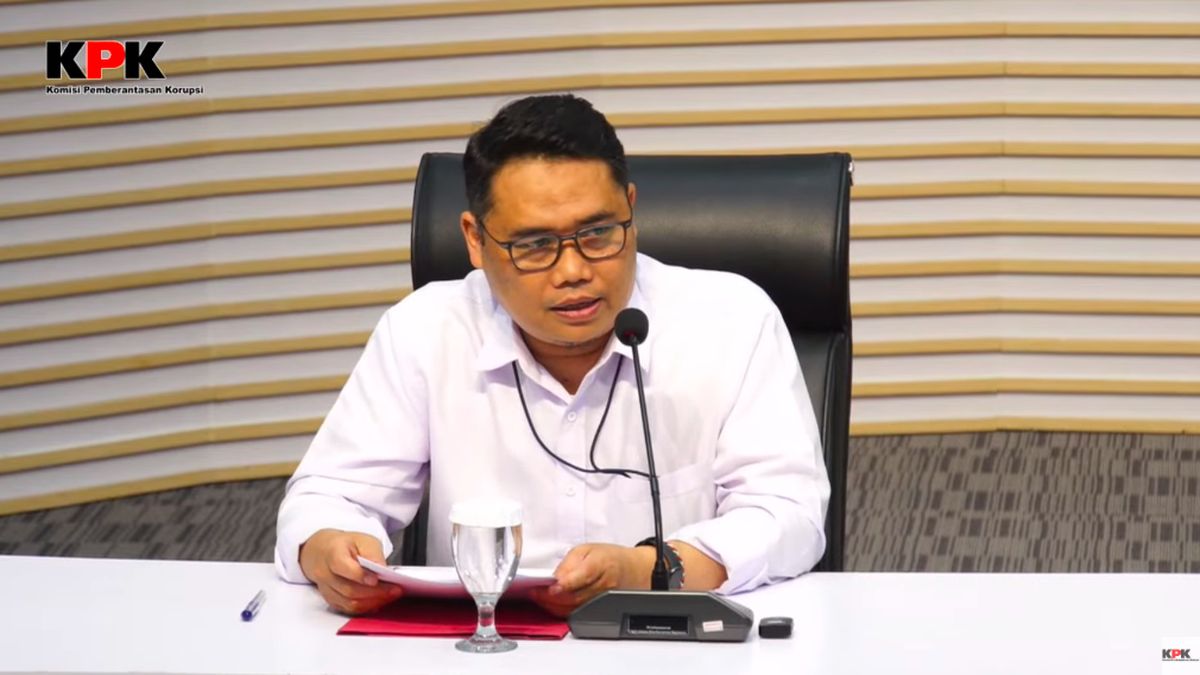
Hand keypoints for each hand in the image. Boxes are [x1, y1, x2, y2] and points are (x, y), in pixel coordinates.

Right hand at [298, 529, 403, 614]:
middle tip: (394, 590)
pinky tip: (379, 601)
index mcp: (332, 553)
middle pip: (349, 589)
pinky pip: (348, 609)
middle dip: (375, 592)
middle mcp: (324, 573)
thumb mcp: (363, 540)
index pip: (342, 567)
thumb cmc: (345, 545)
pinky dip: (366, 608)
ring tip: (390, 596)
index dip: (360, 575)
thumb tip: (383, 569)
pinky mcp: (331, 600)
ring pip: (349, 603)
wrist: (323, 552)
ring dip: (373, 602)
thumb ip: (373, 554)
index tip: (376, 579)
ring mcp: (326, 589)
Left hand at [530, 543, 653, 617]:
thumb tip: (554, 577)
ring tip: (539, 597)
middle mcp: (602, 586)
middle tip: (534, 592)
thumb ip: (569, 563)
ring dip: (552, 605)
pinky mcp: (598, 610)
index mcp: (600, 564)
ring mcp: (601, 601)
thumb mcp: (587, 549)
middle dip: (550, 597)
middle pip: (573, 597)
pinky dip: (561, 611)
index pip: (578, 578)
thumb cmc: (609, 558)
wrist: (631, 571)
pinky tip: (551, 604)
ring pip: (573, 609)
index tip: (544, 586)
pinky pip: (576, 614)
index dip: (560, 585)